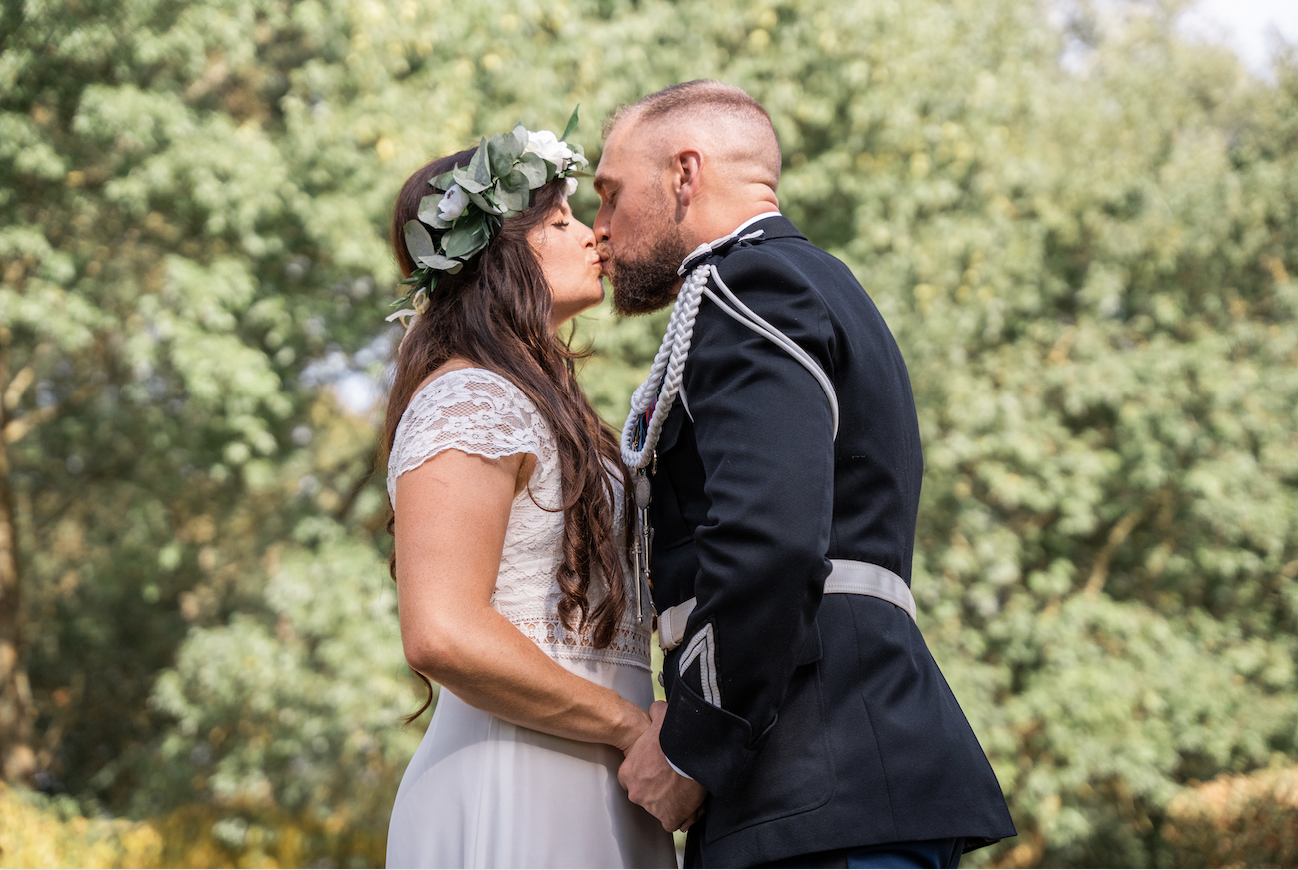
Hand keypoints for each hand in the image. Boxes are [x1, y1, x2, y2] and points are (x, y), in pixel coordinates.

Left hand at [618, 701, 707, 831]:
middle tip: (674, 780)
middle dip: (658, 790)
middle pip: (645, 795)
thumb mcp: (660, 718)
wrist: (689, 754)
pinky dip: (681, 817)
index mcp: (628, 772)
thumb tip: (657, 705)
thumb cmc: (673, 738)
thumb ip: (655, 712)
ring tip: (685, 789)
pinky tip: (688, 806)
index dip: (646, 775)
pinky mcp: (668, 817)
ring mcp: (651, 807)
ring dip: (671, 802)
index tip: (658, 772)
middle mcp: (635, 792)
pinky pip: (672, 822)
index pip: (632, 779)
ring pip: (660, 808)